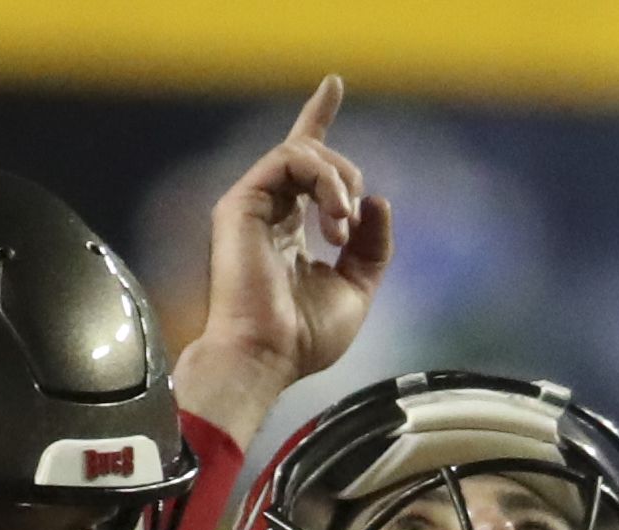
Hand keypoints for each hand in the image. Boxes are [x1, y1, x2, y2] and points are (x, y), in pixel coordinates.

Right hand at [172, 75, 394, 444]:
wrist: (265, 357)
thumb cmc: (302, 337)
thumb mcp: (356, 289)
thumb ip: (371, 246)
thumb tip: (377, 199)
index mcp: (287, 229)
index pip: (305, 165)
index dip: (318, 120)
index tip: (333, 84)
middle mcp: (267, 211)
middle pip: (313, 154)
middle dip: (347, 180)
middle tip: (350, 229)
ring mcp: (252, 205)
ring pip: (305, 154)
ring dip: (338, 183)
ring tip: (341, 227)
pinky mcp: (241, 202)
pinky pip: (290, 160)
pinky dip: (323, 181)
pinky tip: (333, 219)